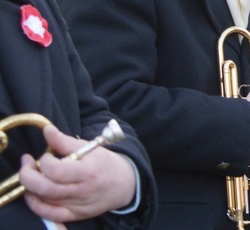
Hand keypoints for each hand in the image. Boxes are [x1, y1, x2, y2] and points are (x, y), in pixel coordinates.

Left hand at [19, 125, 135, 222]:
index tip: (46, 154)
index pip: (56, 170)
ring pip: (43, 201)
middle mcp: (82, 191)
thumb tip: (46, 130)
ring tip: (31, 175)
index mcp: (88, 171)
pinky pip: (49, 214)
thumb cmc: (106, 163)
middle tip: (27, 163)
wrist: (125, 185)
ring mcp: (78, 206)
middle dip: (27, 175)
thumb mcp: (90, 148)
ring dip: (29, 187)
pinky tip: (33, 194)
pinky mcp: (75, 215)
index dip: (44, 161)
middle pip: (44, 188)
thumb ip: (65, 141)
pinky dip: (35, 205)